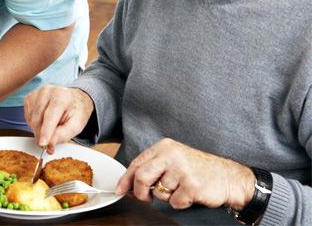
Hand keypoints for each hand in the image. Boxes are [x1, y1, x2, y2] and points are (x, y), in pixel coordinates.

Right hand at [24, 86, 93, 153]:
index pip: (50, 115)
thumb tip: (49, 144)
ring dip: (38, 130)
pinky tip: (44, 122)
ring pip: (31, 120)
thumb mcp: (76, 125)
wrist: (74, 99)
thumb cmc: (75, 111)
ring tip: (51, 127)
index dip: (46, 131)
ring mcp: (36, 93)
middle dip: (41, 135)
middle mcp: (47, 92)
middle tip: (49, 145)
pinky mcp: (29, 98)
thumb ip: (63, 135)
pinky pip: (27, 117)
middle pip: (38, 119)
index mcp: (62, 96)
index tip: (42, 143)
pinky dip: (34, 124)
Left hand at [115, 138, 255, 209]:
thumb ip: (152, 169)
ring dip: (168, 197)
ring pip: (159, 193)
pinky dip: (181, 203)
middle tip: (146, 197)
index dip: (125, 179)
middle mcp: (171, 155)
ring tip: (181, 188)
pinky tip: (190, 194)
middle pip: (142, 177)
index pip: (137, 163)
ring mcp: (182, 170)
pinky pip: (174, 202)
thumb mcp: (173, 160)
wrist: (230, 177)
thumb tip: (128, 185)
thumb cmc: (200, 169)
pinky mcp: (191, 186)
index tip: (120, 189)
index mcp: (164, 147)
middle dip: (140, 192)